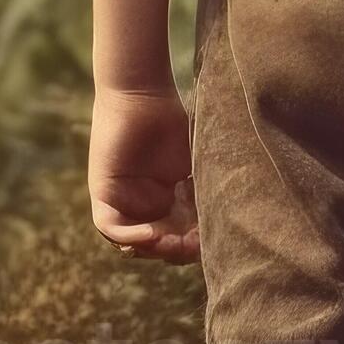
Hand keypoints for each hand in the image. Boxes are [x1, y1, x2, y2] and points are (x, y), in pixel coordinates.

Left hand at [88, 85, 198, 263]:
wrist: (143, 93)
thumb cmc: (173, 119)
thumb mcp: (197, 163)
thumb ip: (209, 190)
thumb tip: (239, 219)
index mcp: (169, 202)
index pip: (182, 237)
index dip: (198, 245)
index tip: (215, 239)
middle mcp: (146, 207)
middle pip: (161, 245)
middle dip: (180, 250)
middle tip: (195, 244)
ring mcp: (123, 203)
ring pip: (136, 243)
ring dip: (157, 248)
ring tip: (175, 242)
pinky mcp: (103, 194)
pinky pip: (111, 227)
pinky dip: (130, 236)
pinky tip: (152, 234)